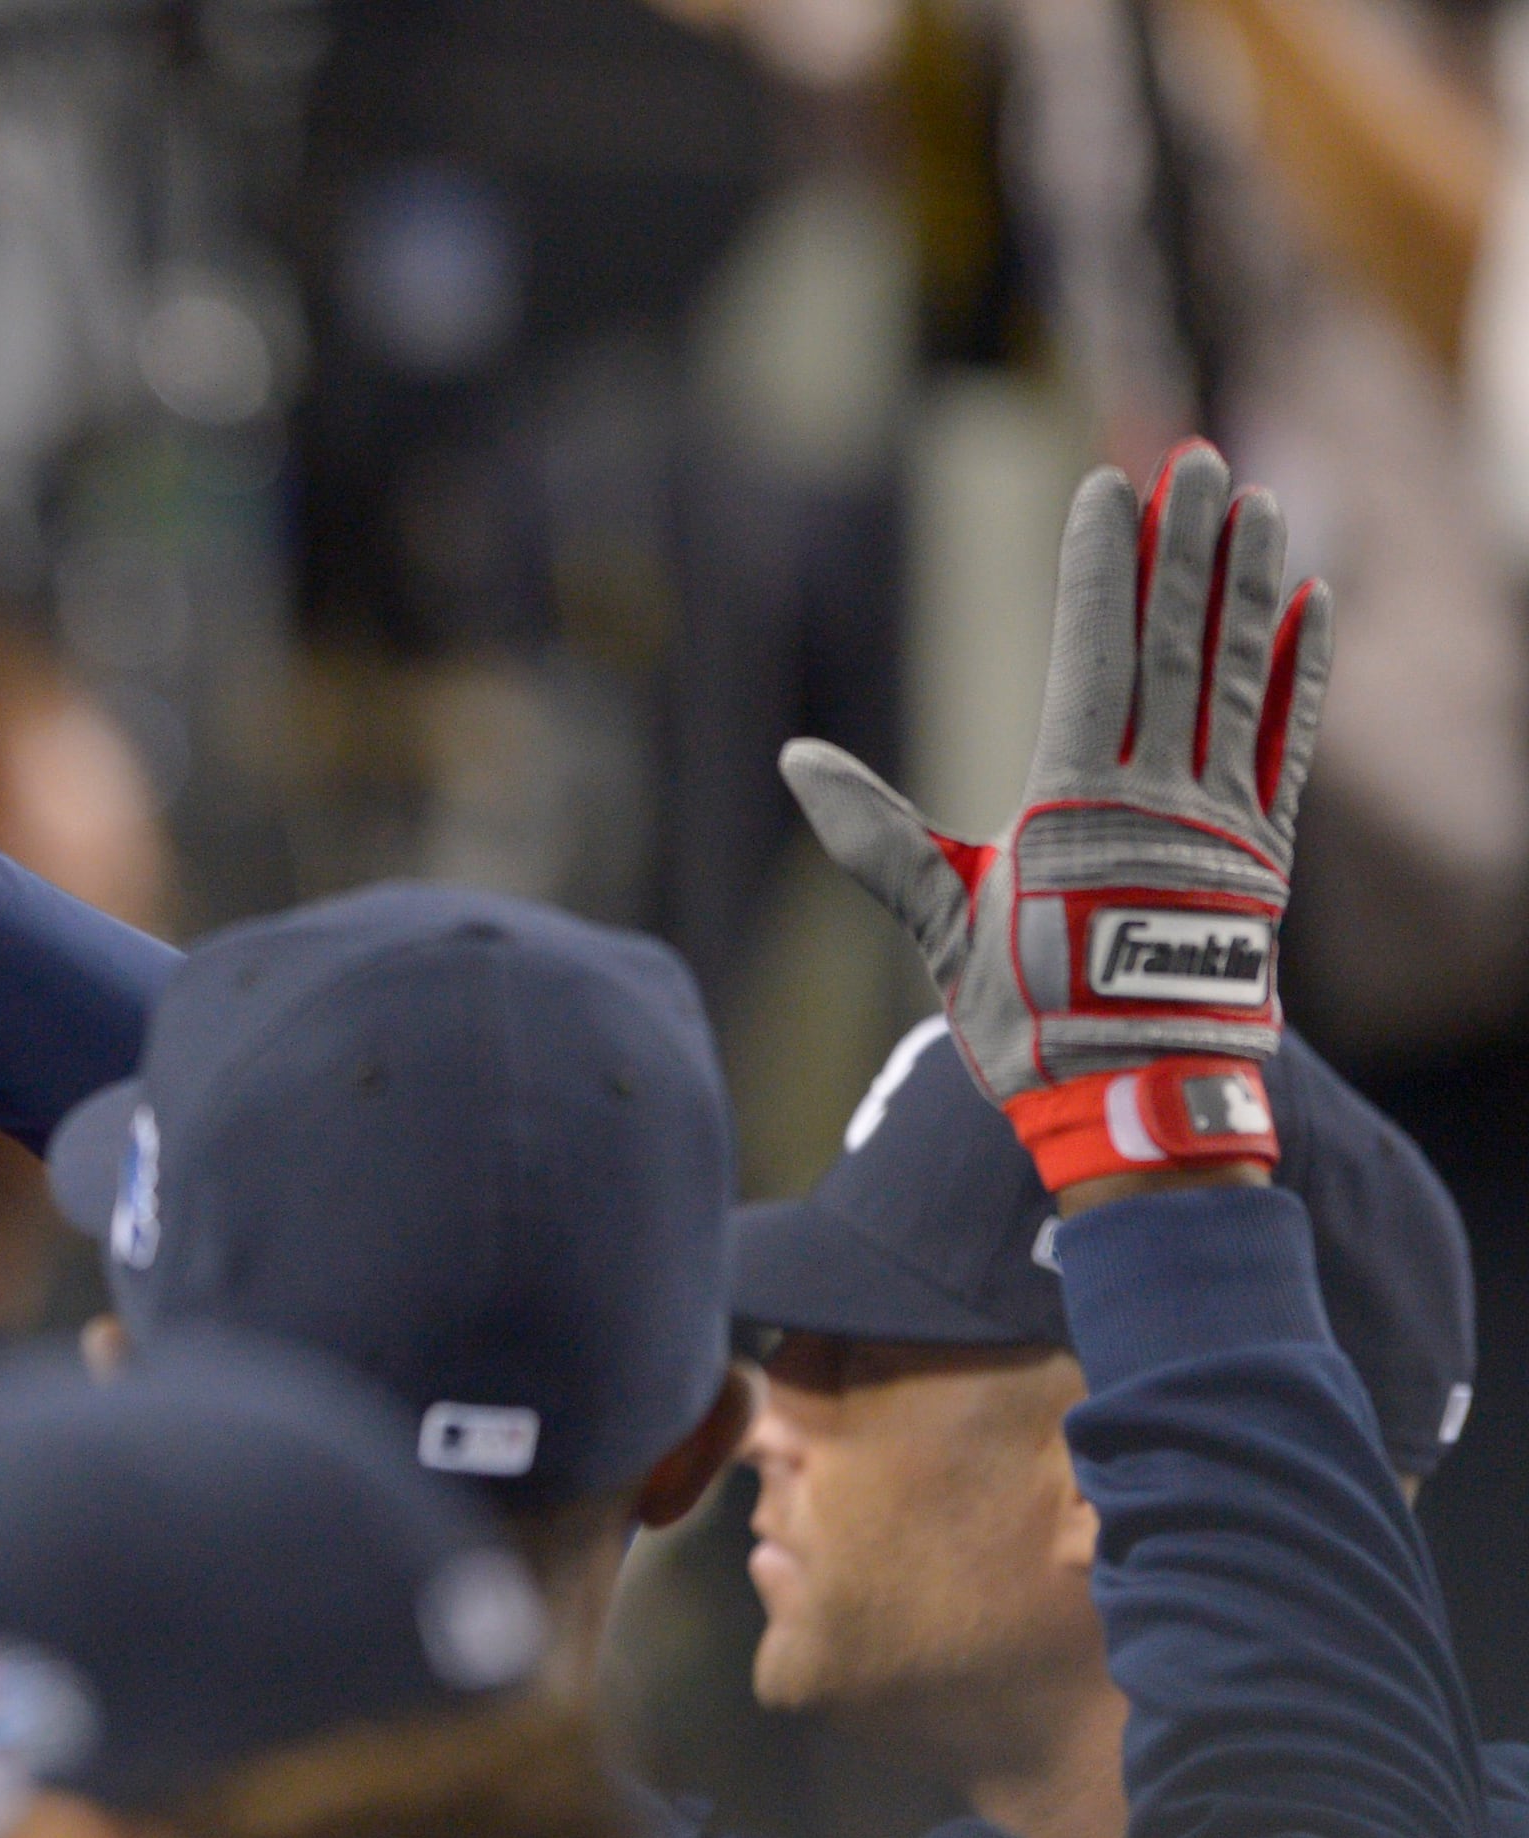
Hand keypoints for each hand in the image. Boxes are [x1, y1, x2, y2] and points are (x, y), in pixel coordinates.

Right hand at [782, 441, 1330, 1193]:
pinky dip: (1303, 670)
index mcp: (1078, 805)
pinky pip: (1294, 741)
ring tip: (1262, 504)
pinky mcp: (1267, 850)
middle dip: (1188, 549)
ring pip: (1240, 678)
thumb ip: (879, 838)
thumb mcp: (942, 929)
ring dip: (1250, 587)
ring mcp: (1225, 819)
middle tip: (1203, 459)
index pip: (1095, 657)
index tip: (1111, 489)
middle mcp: (1163, 797)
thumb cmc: (1031, 1023)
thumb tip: (797, 762)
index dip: (1102, 570)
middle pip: (1177, 647)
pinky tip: (1313, 604)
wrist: (1142, 1105)